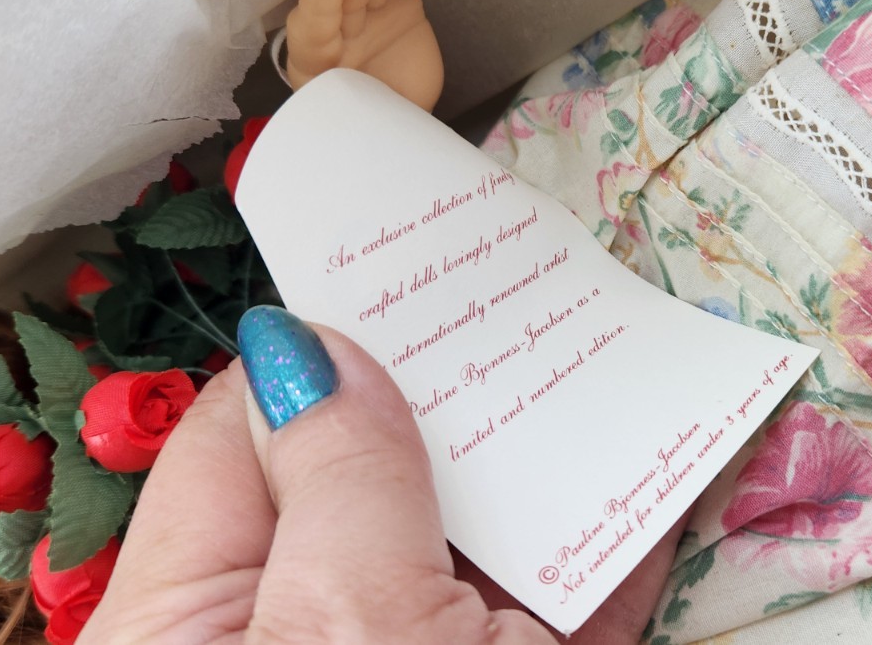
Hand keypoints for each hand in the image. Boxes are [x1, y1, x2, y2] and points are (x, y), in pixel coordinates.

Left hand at [83, 306, 681, 642]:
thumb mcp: (336, 635)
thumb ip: (336, 486)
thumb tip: (311, 342)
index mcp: (198, 616)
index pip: (248, 437)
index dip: (323, 345)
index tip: (399, 263)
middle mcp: (308, 630)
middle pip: (379, 476)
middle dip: (453, 390)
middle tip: (520, 284)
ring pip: (484, 536)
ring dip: (552, 453)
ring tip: (609, 347)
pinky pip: (570, 601)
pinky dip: (623, 537)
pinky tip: (674, 457)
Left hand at [286, 0, 444, 110]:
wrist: (409, 121)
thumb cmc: (377, 126)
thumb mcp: (363, 124)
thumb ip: (360, 109)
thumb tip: (367, 102)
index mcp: (317, 65)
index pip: (310, 32)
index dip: (318, 5)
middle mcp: (338, 31)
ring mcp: (369, 13)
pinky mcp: (398, 4)